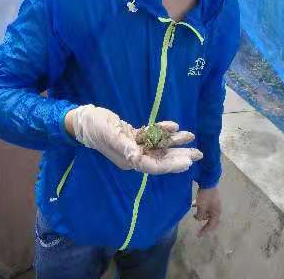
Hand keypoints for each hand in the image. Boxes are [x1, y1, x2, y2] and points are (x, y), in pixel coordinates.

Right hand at [66, 105, 202, 174]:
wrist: (84, 119)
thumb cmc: (96, 127)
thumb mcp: (110, 135)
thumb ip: (125, 146)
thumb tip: (137, 157)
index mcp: (129, 160)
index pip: (154, 165)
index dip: (171, 165)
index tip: (187, 163)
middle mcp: (134, 155)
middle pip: (161, 158)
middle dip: (180, 156)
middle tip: (199, 154)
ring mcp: (134, 146)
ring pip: (159, 146)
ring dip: (175, 142)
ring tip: (192, 137)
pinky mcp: (133, 136)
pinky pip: (152, 135)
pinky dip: (163, 131)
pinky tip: (174, 127)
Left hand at [193, 187, 220, 237]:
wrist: (208, 181)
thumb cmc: (205, 196)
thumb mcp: (201, 207)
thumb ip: (199, 216)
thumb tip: (198, 218)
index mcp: (216, 213)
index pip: (211, 225)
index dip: (205, 231)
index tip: (198, 235)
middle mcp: (217, 209)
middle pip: (210, 219)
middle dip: (203, 221)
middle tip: (197, 223)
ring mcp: (214, 203)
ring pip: (207, 212)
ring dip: (201, 213)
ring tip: (193, 213)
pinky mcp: (211, 197)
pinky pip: (206, 205)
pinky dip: (200, 207)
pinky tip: (193, 204)